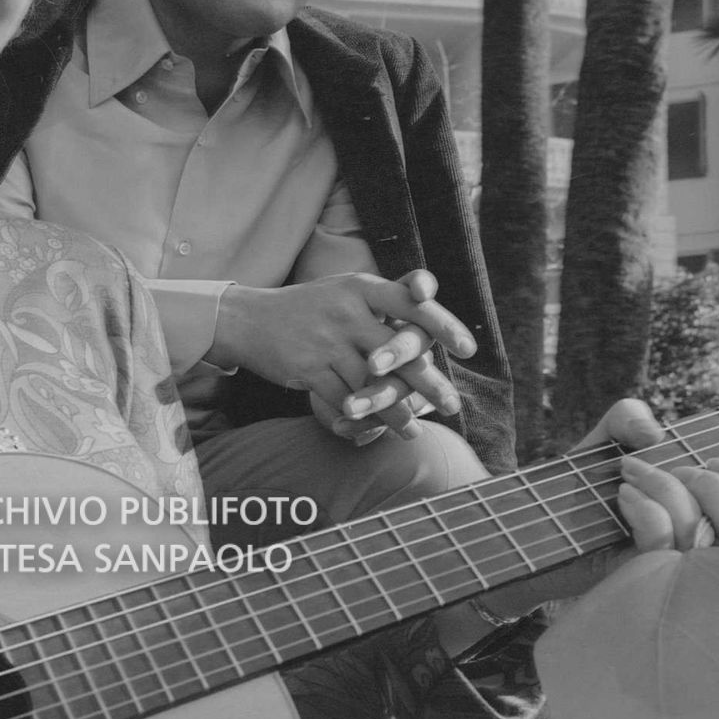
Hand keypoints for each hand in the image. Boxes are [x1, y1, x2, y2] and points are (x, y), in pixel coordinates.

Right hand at [212, 269, 476, 443]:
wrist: (249, 320)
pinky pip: (343, 399)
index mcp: (361, 287)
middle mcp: (346, 311)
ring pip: (371, 384)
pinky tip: (375, 432)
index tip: (468, 348)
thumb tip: (428, 298)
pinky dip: (361, 418)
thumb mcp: (345, 290)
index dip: (442, 325)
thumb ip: (383, 297)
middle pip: (397, 351)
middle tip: (452, 405)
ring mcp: (326, 341)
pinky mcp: (308, 368)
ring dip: (395, 411)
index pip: (411, 303)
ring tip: (415, 430)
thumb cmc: (308, 308)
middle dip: (427, 382)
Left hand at [463, 398, 718, 615]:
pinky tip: (622, 495)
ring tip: (633, 475)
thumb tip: (654, 433)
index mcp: (709, 517)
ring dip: (676, 493)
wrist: (534, 522)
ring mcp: (671, 570)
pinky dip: (648, 509)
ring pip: (710, 541)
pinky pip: (663, 545)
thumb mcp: (606, 438)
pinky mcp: (640, 579)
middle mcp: (698, 549)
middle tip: (679, 469)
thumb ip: (630, 416)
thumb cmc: (580, 485)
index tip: (716, 462)